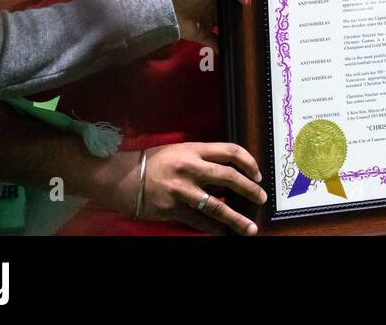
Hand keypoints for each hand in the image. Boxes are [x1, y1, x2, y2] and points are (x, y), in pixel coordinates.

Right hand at [134, 142, 265, 235]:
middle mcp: (190, 169)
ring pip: (216, 206)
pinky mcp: (173, 209)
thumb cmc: (154, 162)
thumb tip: (229, 174)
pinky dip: (213, 229)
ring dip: (236, 218)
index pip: (230, 151)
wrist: (123, 178)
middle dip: (250, 189)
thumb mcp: (181, 151)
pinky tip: (222, 234)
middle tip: (262, 198)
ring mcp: (182, 190)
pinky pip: (198, 221)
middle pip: (229, 177)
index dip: (249, 162)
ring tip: (250, 227)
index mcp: (194, 150)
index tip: (258, 174)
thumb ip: (204, 159)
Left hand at [164, 0, 250, 48]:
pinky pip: (215, 41)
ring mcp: (207, 18)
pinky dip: (222, 45)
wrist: (165, 5)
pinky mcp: (201, 33)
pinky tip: (230, 44)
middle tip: (252, 19)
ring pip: (226, 26)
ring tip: (245, 33)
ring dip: (234, 30)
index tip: (252, 2)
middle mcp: (212, 2)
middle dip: (241, 15)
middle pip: (231, 10)